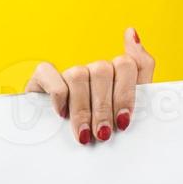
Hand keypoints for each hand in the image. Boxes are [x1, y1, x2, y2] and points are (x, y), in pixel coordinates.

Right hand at [24, 27, 155, 143]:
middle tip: (103, 135)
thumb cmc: (100, 131)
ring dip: (82, 108)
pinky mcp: (42, 78)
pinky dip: (58, 95)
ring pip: (78, 74)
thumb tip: (131, 31)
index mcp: (117, 76)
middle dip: (104, 108)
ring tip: (84, 134)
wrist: (64, 152)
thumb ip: (140, 71)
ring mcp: (68, 73)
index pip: (127, 64)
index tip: (123, 122)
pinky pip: (49, 72)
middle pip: (103, 71)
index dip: (126, 94)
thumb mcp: (127, 111)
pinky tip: (62, 114)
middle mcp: (93, 70)